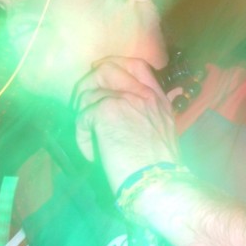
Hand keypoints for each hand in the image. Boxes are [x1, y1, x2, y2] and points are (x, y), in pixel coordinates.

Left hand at [73, 57, 179, 193]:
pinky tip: (93, 154)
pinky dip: (82, 136)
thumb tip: (123, 115)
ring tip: (89, 137)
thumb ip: (147, 117)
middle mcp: (142, 94)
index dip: (116, 64)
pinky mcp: (106, 111)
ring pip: (88, 93)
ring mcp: (124, 99)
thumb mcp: (163, 133)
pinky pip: (82, 115)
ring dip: (83, 116)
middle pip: (107, 68)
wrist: (157, 181)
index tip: (101, 73)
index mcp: (157, 99)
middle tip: (82, 104)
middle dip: (89, 82)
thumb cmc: (160, 168)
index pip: (137, 65)